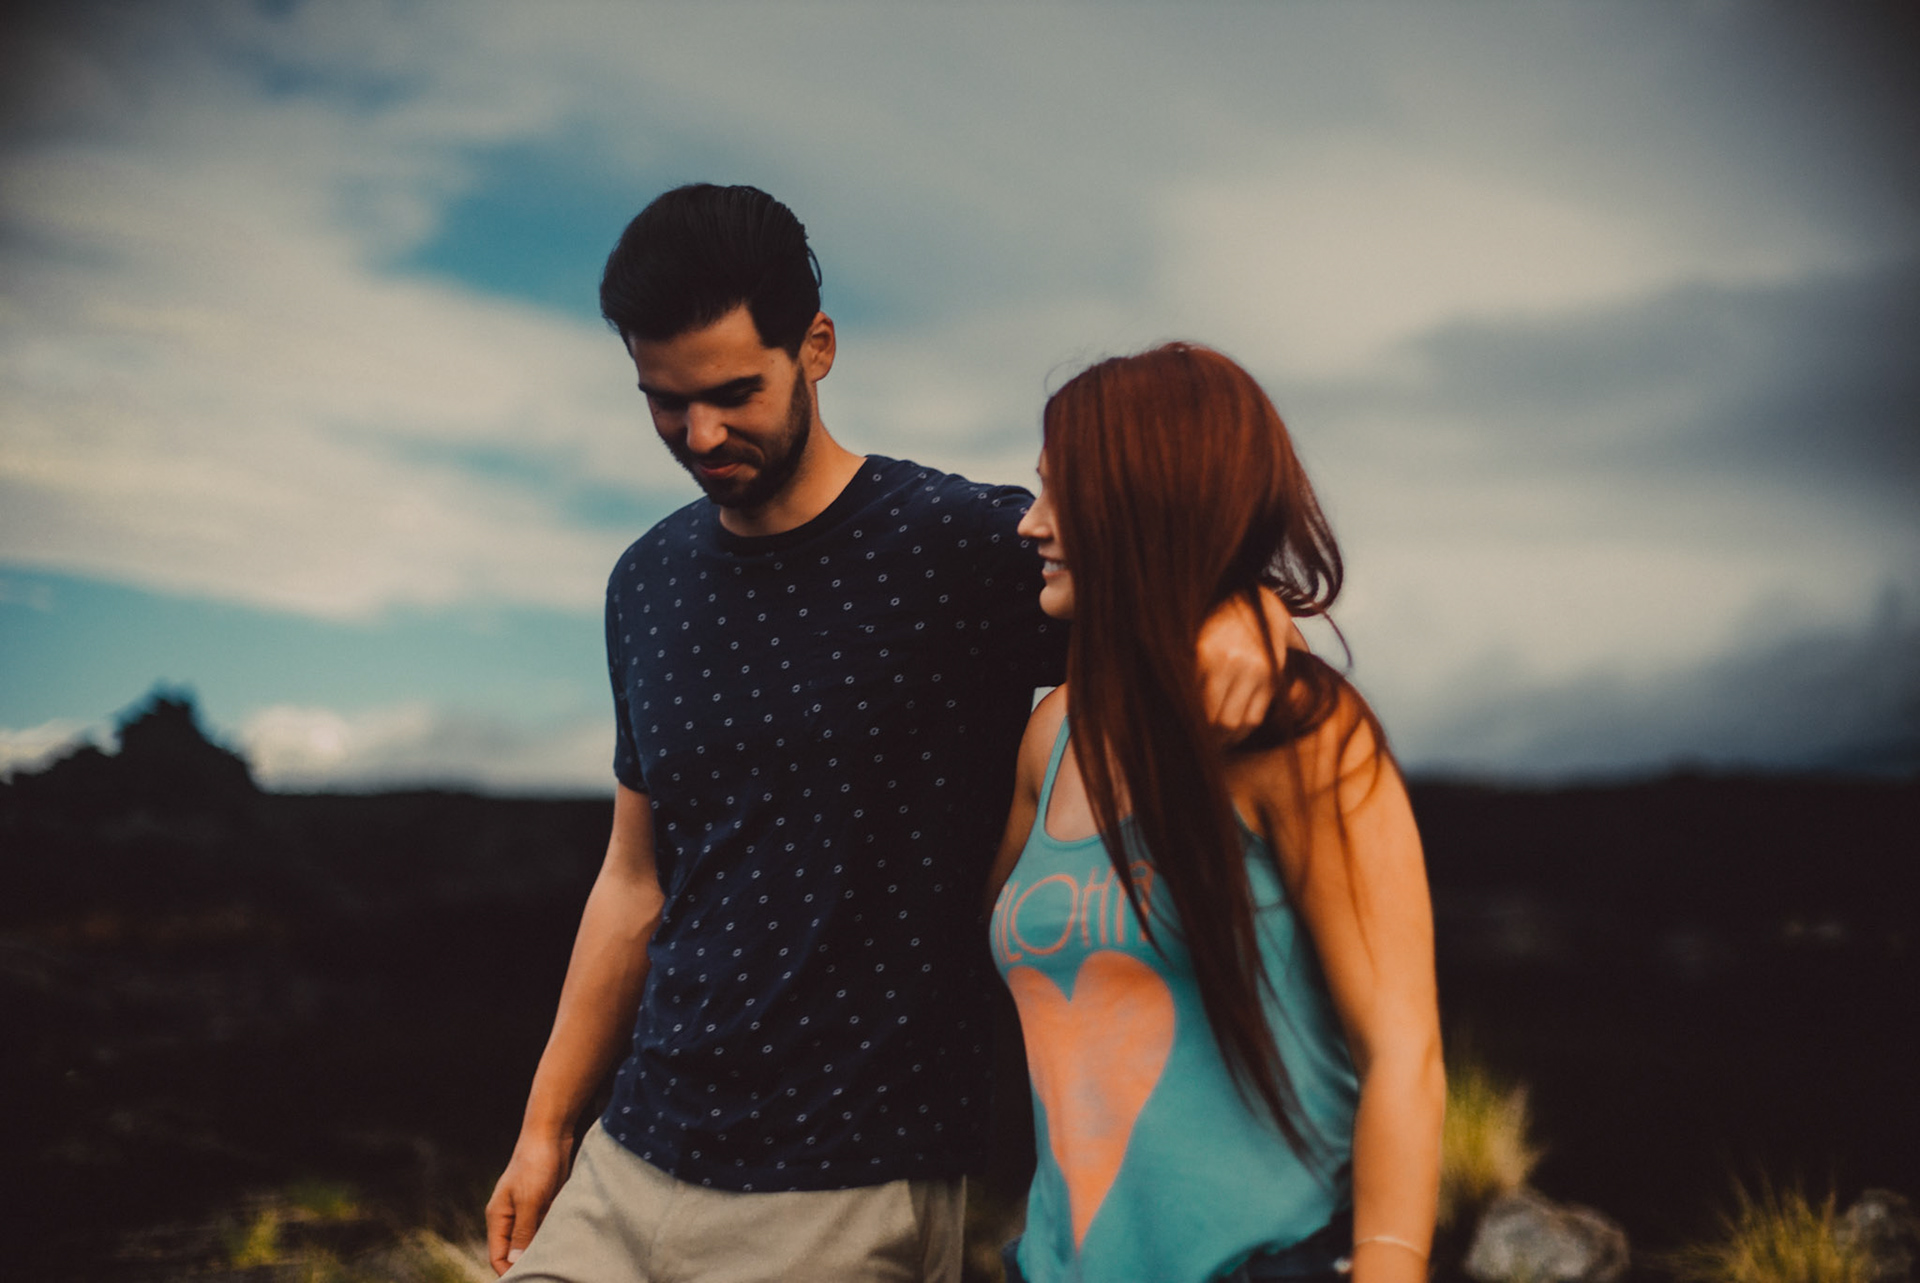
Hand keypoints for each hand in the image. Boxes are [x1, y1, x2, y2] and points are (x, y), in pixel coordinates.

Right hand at [486, 1130, 572, 1274]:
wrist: (551, 1134)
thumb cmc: (536, 1164)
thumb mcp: (530, 1200)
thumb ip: (523, 1231)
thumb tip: (516, 1262)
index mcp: (498, 1217)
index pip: (497, 1256)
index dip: (509, 1272)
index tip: (530, 1279)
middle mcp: (510, 1218)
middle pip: (514, 1252)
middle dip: (527, 1264)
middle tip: (548, 1275)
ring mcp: (526, 1212)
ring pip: (531, 1242)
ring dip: (542, 1251)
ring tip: (557, 1264)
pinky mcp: (543, 1205)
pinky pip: (544, 1229)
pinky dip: (551, 1237)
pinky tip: (564, 1246)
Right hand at [1196, 588, 1297, 740]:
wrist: (1241, 578)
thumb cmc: (1264, 609)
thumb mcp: (1285, 637)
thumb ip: (1292, 660)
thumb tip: (1310, 683)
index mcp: (1269, 670)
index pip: (1248, 722)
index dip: (1233, 737)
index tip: (1224, 740)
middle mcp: (1248, 667)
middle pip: (1225, 723)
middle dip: (1213, 737)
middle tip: (1203, 739)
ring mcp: (1221, 659)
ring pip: (1205, 711)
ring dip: (1196, 723)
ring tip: (1190, 726)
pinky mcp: (1197, 650)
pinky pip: (1189, 688)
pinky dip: (1184, 699)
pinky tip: (1180, 701)